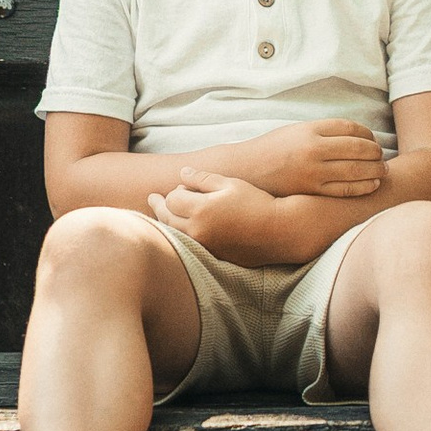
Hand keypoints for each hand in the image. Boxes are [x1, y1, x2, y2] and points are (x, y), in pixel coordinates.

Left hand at [155, 175, 279, 264]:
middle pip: (167, 218)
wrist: (278, 231)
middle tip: (152, 198)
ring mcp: (204, 247)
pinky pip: (188, 245)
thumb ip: (202, 178)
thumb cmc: (256, 202)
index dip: (175, 191)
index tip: (181, 187)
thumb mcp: (230, 183)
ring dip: (167, 222)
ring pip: (174, 234)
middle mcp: (198, 231)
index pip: (172, 199)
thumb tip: (182, 173)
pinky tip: (181, 228)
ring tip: (162, 213)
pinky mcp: (212, 256)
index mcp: (201, 210)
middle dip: (159, 206)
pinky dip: (181, 235)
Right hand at [247, 121, 385, 199]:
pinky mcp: (311, 191)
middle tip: (382, 156)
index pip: (350, 128)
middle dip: (375, 152)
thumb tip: (356, 136)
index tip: (372, 138)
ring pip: (355, 170)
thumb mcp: (296, 131)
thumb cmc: (273, 149)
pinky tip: (372, 185)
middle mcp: (313, 149)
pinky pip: (344, 190)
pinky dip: (363, 187)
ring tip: (383, 170)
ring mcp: (313, 172)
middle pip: (357, 148)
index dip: (367, 134)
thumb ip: (323, 132)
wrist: (247, 171)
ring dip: (374, 170)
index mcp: (310, 129)